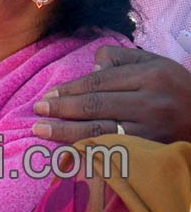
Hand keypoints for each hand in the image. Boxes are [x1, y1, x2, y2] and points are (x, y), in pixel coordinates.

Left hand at [32, 47, 190, 143]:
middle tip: (37, 110)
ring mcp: (153, 131)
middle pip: (96, 106)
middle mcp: (151, 103)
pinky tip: (68, 151)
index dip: (69, 90)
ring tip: (41, 129)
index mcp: (150, 76)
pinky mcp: (153, 152)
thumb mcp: (153, 63)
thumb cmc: (174, 87)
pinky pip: (114, 152)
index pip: (98, 83)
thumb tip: (89, 71)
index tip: (48, 96)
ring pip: (102, 131)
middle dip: (62, 109)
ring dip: (67, 132)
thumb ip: (119, 59)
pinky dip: (89, 151)